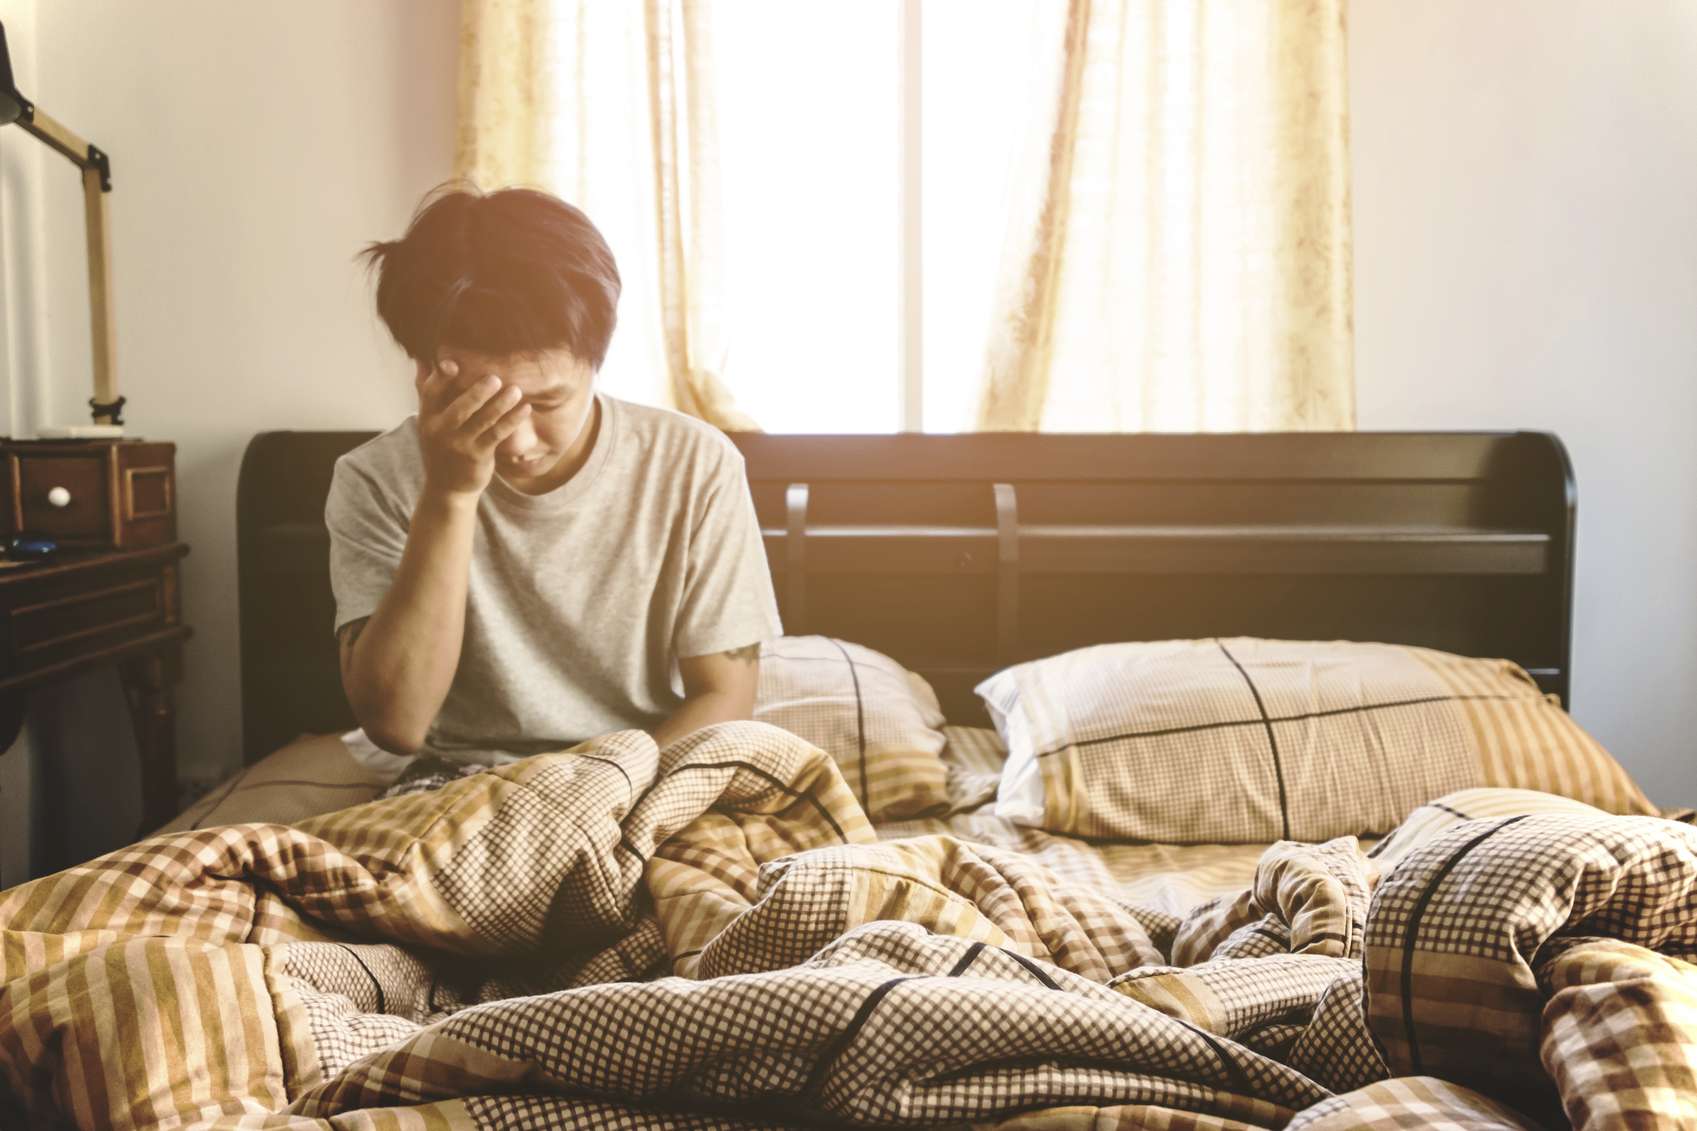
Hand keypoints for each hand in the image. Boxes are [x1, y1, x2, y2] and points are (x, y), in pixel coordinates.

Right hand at [415, 359, 530, 499]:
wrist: (447, 487)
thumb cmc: (442, 445)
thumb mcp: (430, 421)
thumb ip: (428, 391)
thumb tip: (422, 360)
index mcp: (427, 417)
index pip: (430, 393)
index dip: (440, 378)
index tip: (452, 363)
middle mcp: (441, 431)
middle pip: (460, 408)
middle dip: (478, 393)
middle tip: (496, 378)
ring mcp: (460, 445)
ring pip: (482, 421)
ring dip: (501, 405)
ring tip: (516, 390)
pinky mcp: (478, 456)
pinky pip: (497, 435)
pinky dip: (512, 421)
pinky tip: (525, 409)